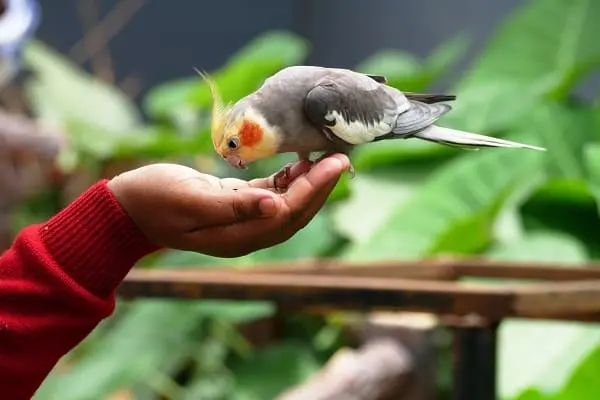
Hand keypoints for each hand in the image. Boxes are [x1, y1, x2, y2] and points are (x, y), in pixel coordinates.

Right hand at [107, 154, 349, 256]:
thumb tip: (276, 205)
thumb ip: (233, 207)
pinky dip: (288, 180)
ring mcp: (240, 221)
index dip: (315, 190)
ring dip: (308, 183)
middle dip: (321, 186)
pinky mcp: (234, 205)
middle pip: (295, 213)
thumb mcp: (191, 200)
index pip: (288, 214)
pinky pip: (270, 195)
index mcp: (238, 236)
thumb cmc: (154, 200)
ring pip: (286, 204)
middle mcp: (245, 233)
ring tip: (327, 157)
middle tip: (342, 157)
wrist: (127, 207)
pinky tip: (299, 162)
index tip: (336, 163)